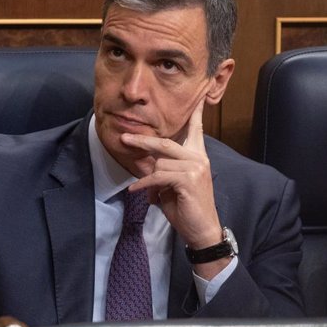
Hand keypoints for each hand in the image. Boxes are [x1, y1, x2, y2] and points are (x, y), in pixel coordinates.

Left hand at [122, 100, 222, 251]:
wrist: (202, 230)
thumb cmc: (187, 208)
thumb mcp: (172, 186)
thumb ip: (163, 170)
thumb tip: (145, 165)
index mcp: (197, 156)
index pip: (196, 129)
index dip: (194, 113)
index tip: (196, 96)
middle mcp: (199, 158)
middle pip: (165, 143)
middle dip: (142, 142)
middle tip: (124, 138)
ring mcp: (196, 168)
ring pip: (159, 164)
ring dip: (149, 180)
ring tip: (152, 195)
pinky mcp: (189, 180)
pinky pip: (158, 176)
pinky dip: (145, 184)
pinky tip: (137, 191)